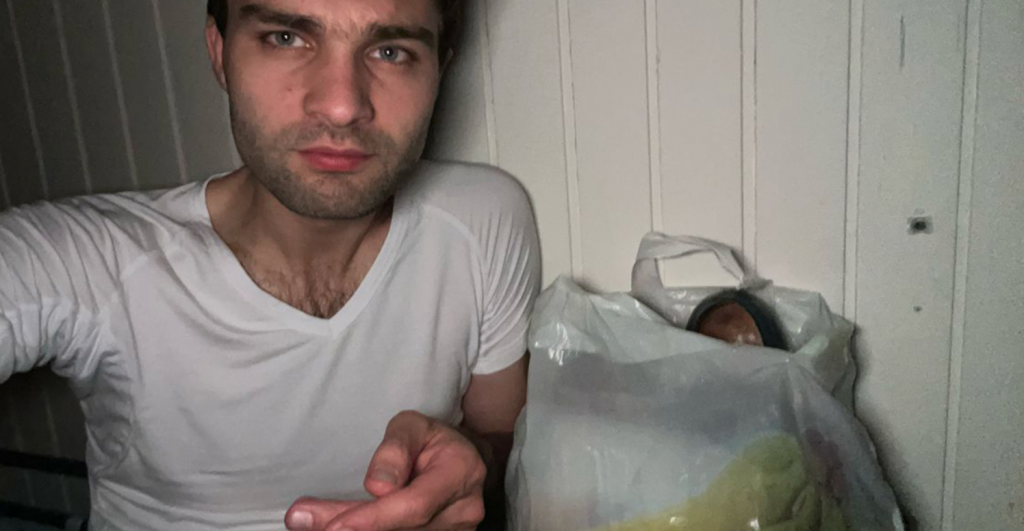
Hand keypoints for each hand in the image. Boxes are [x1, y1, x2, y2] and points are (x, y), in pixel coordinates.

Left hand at [285, 410, 487, 530]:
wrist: (460, 460)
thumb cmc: (430, 440)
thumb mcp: (412, 425)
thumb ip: (395, 449)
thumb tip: (377, 486)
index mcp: (461, 473)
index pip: (415, 505)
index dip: (374, 519)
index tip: (334, 527)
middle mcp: (463, 510)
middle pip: (402, 530)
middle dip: (351, 527)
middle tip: (300, 519)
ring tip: (309, 521)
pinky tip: (335, 526)